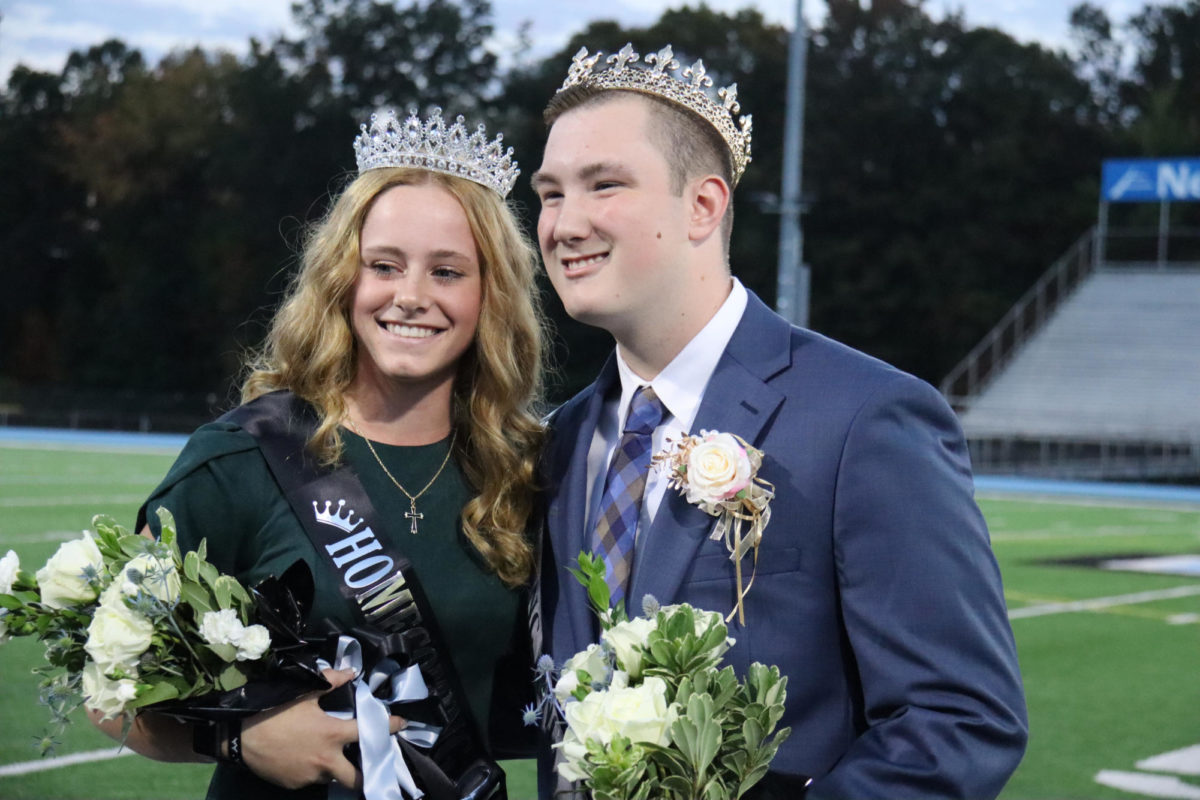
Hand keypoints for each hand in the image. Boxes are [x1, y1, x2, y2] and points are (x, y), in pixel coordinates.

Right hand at [240, 667, 405, 789]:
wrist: (238, 736)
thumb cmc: (274, 711)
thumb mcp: (302, 692)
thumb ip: (330, 681)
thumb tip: (351, 673)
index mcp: (332, 735)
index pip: (370, 732)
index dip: (390, 727)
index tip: (401, 725)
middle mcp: (326, 761)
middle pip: (357, 779)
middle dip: (368, 774)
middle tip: (372, 764)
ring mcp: (310, 777)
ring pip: (333, 778)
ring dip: (337, 769)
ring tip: (332, 756)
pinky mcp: (294, 785)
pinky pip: (311, 779)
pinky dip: (314, 770)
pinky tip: (306, 758)